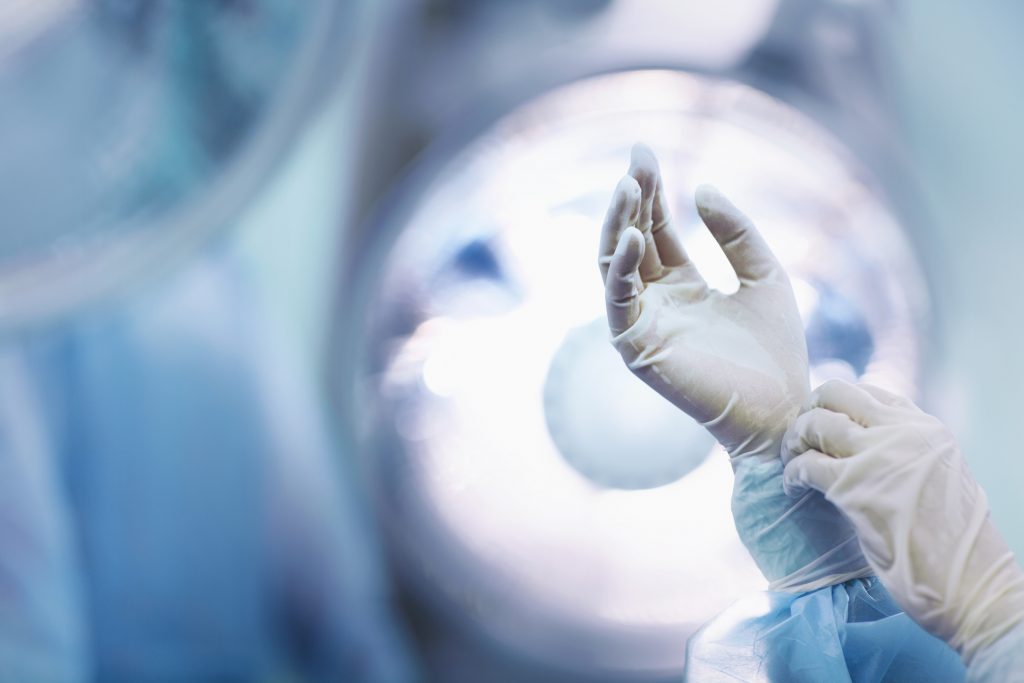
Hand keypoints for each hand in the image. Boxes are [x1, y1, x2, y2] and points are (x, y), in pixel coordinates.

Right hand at [600, 144, 807, 458]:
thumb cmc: (777, 352)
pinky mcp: (637, 348)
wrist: (784, 409)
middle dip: (631, 199)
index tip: (645, 152)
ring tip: (630, 186)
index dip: (650, 192)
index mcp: (683, 287)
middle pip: (630, 240)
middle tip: (637, 158)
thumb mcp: (764, 275)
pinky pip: (619, 301)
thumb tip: (701, 188)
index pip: (655, 230)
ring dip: (618, 225)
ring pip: (614, 266)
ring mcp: (643, 324)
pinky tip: (635, 237)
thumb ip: (736, 233)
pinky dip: (621, 268)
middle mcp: (656, 302)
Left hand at [782, 379, 1023, 661]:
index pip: (868, 392)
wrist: (972, 585)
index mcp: (926, 428)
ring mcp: (878, 457)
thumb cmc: (955, 542)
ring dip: (793, 441)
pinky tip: (792, 488)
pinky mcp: (854, 489)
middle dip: (809, 411)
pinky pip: (805, 466)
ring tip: (791, 462)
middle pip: (835, 394)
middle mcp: (903, 432)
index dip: (836, 405)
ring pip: (815, 424)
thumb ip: (909, 451)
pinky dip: (791, 475)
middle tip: (800, 438)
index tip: (823, 424)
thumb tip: (866, 442)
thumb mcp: (940, 475)